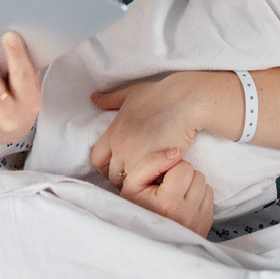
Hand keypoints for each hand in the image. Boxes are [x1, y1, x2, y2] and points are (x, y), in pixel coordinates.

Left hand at [90, 72, 234, 184]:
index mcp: (113, 132)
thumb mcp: (130, 93)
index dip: (105, 165)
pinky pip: (149, 184)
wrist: (186, 101)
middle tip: (136, 175)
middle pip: (112, 175)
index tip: (117, 166)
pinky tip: (160, 179)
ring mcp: (137, 158)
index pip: (97, 159)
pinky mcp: (157, 166)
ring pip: (130, 183)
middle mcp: (121, 147)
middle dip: (122, 178)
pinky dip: (153, 184)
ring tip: (149, 179)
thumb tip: (94, 98)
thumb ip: (111, 99)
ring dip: (138, 183)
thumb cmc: (160, 95)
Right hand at [124, 161, 214, 236]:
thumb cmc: (135, 207)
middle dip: (184, 176)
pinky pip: (210, 201)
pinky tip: (184, 204)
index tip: (163, 178)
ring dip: (193, 187)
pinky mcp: (204, 228)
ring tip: (177, 195)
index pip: (185, 167)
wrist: (141, 238)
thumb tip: (177, 152)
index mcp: (168, 202)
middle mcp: (186, 215)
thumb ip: (153, 162)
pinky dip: (199, 199)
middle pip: (198, 176)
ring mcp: (197, 223)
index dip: (173, 167)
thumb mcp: (133, 182)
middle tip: (170, 186)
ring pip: (206, 187)